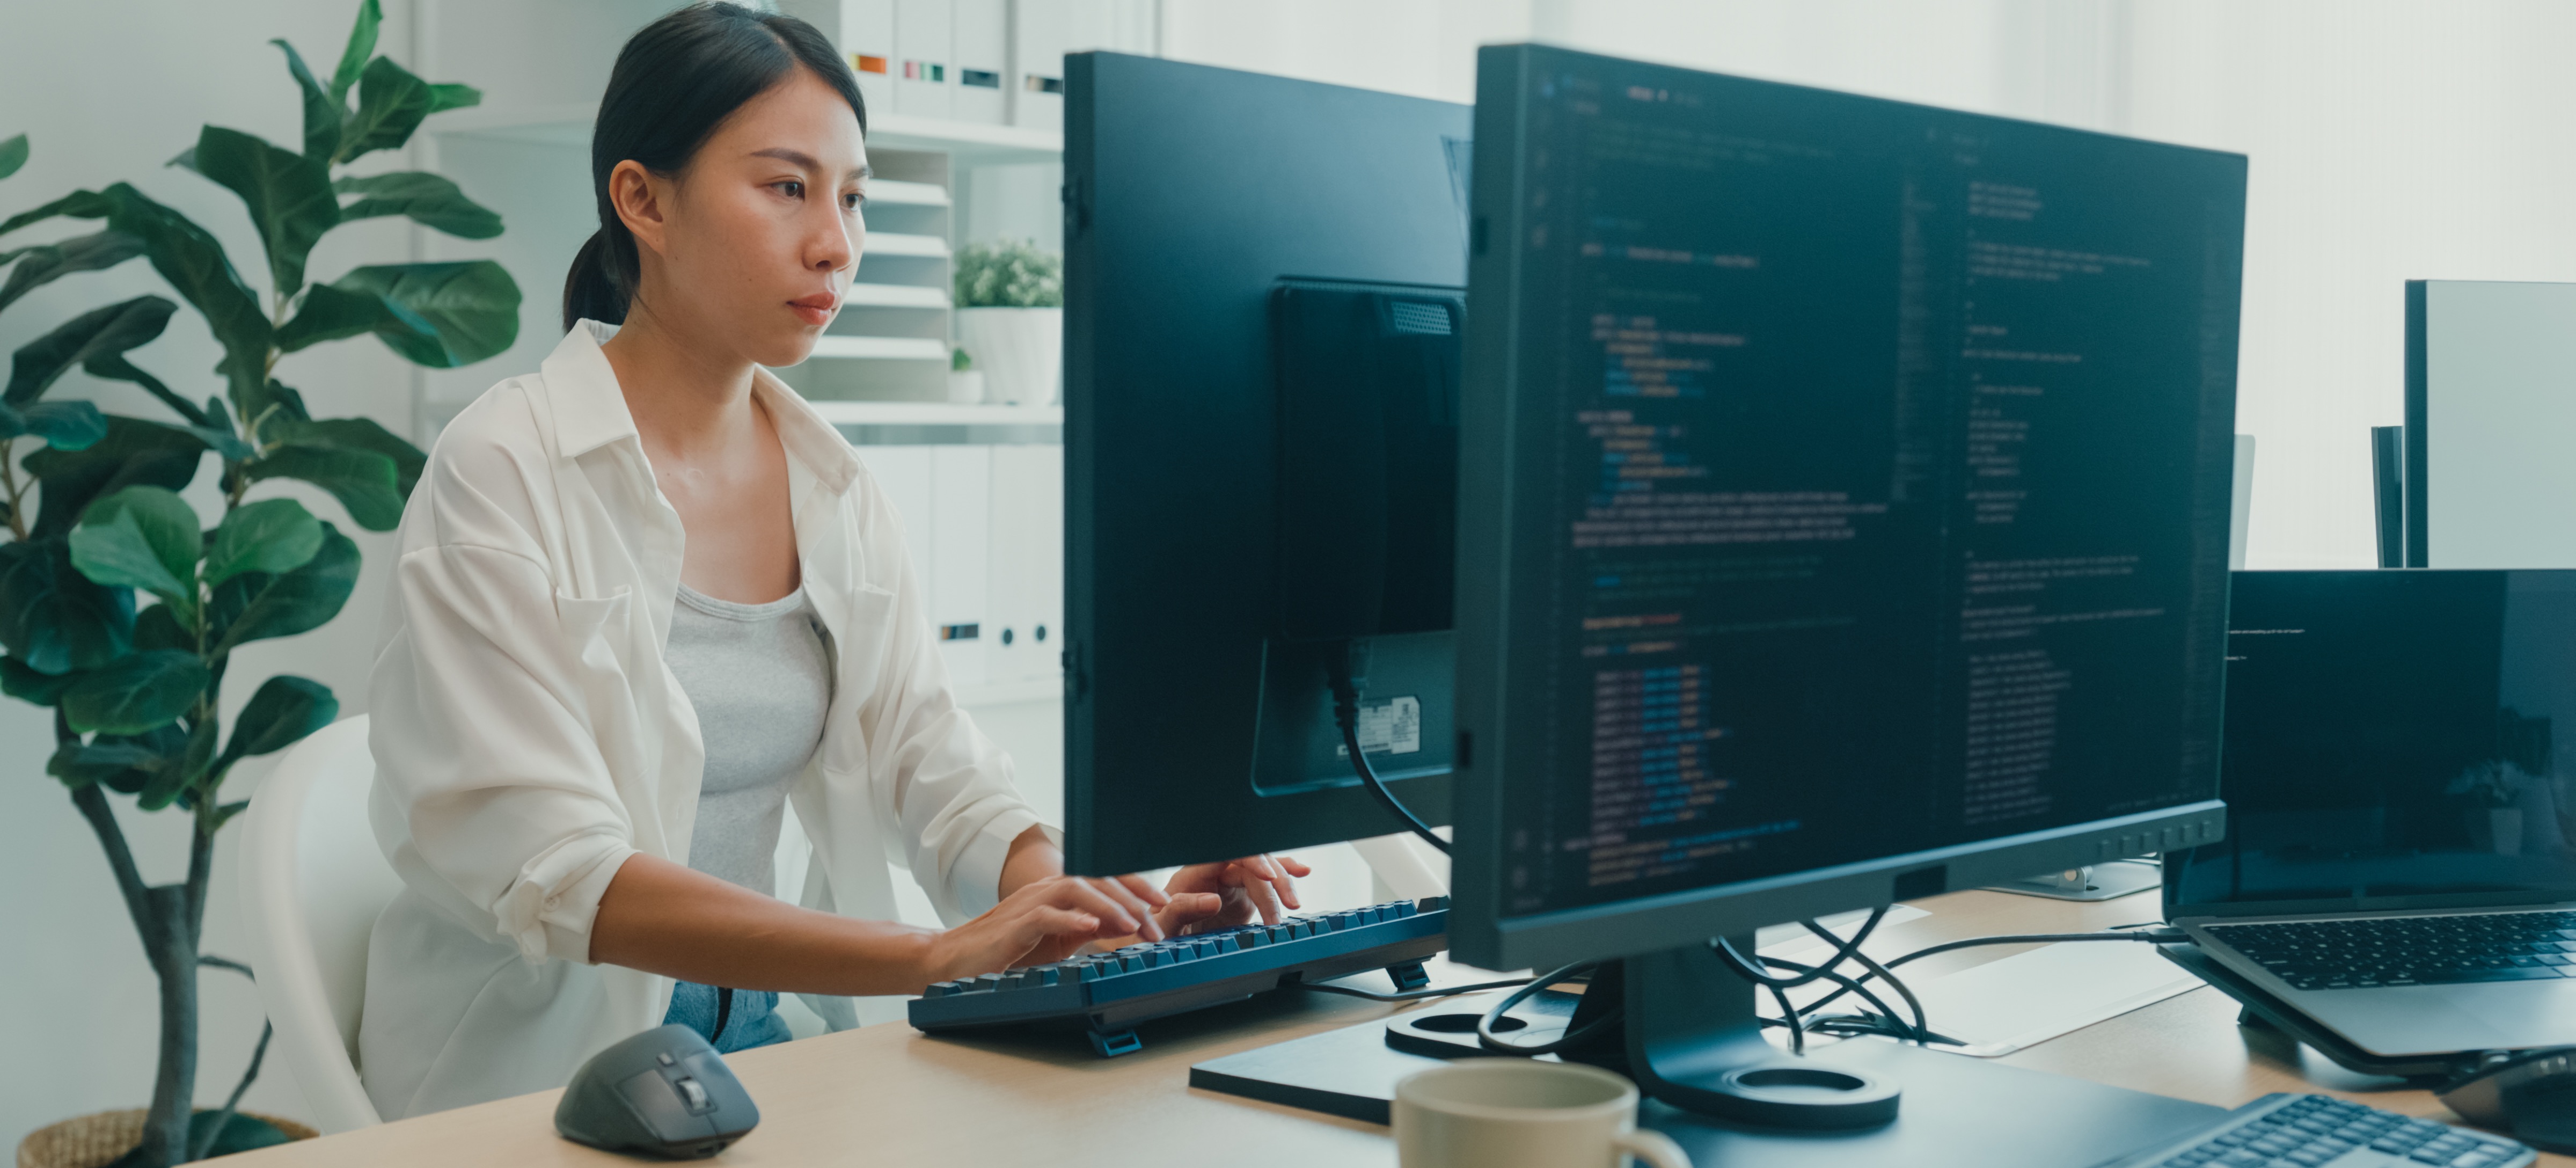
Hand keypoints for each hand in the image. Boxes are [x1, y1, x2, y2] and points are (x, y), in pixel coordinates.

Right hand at [922, 873, 1170, 984]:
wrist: (954, 959)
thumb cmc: (1007, 951)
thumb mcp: (1057, 940)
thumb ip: (1088, 930)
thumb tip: (1127, 926)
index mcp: (1059, 894)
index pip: (1104, 879)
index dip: (1135, 886)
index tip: (1163, 903)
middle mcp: (1046, 891)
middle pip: (1096, 880)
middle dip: (1131, 899)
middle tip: (1156, 923)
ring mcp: (1028, 905)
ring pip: (1075, 890)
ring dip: (1108, 907)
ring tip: (1132, 925)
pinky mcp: (1013, 926)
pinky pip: (1044, 915)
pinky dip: (1070, 920)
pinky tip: (1091, 929)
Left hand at [1162, 853, 1310, 935]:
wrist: (1158, 946)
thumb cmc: (1154, 932)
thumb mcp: (1161, 924)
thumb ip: (1182, 909)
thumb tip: (1214, 899)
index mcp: (1195, 872)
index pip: (1229, 853)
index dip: (1252, 859)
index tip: (1268, 875)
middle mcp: (1215, 873)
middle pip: (1253, 863)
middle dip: (1274, 880)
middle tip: (1287, 905)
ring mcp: (1230, 884)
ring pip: (1263, 872)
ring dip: (1282, 885)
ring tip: (1293, 905)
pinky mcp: (1241, 896)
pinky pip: (1265, 882)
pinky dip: (1283, 877)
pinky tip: (1301, 872)